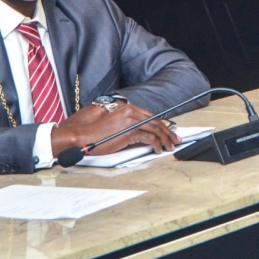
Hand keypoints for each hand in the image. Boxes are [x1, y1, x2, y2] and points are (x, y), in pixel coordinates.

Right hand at [51, 103, 180, 157]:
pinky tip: (158, 150)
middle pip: (156, 122)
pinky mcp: (130, 132)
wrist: (83, 136)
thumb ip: (128, 123)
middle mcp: (131, 112)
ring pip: (156, 130)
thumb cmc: (96, 133)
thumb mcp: (115, 123)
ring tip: (169, 147)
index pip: (151, 116)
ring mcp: (132, 122)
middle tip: (176, 139)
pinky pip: (149, 138)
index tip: (169, 131)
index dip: (162, 124)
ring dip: (165, 139)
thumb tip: (141, 131)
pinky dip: (156, 144)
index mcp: (128, 108)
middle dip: (168, 132)